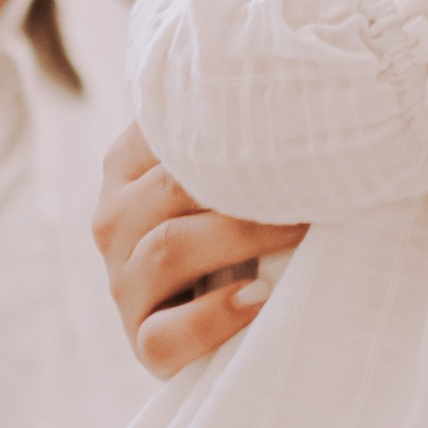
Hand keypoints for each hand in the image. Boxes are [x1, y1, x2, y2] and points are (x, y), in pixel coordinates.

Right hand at [94, 122, 303, 376]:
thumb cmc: (234, 226)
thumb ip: (234, 137)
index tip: (290, 120)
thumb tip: (301, 85)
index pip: (163, 132)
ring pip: (168, 250)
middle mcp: (113, 220)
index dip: (226, 127)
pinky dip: (215, 315)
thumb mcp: (222, 177)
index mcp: (125, 166)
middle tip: (313, 177)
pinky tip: (260, 298)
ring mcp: (123, 283)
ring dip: (241, 237)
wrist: (220, 317)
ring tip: (299, 229)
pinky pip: (167, 333)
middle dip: (246, 183)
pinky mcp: (143, 342)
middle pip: (171, 189)